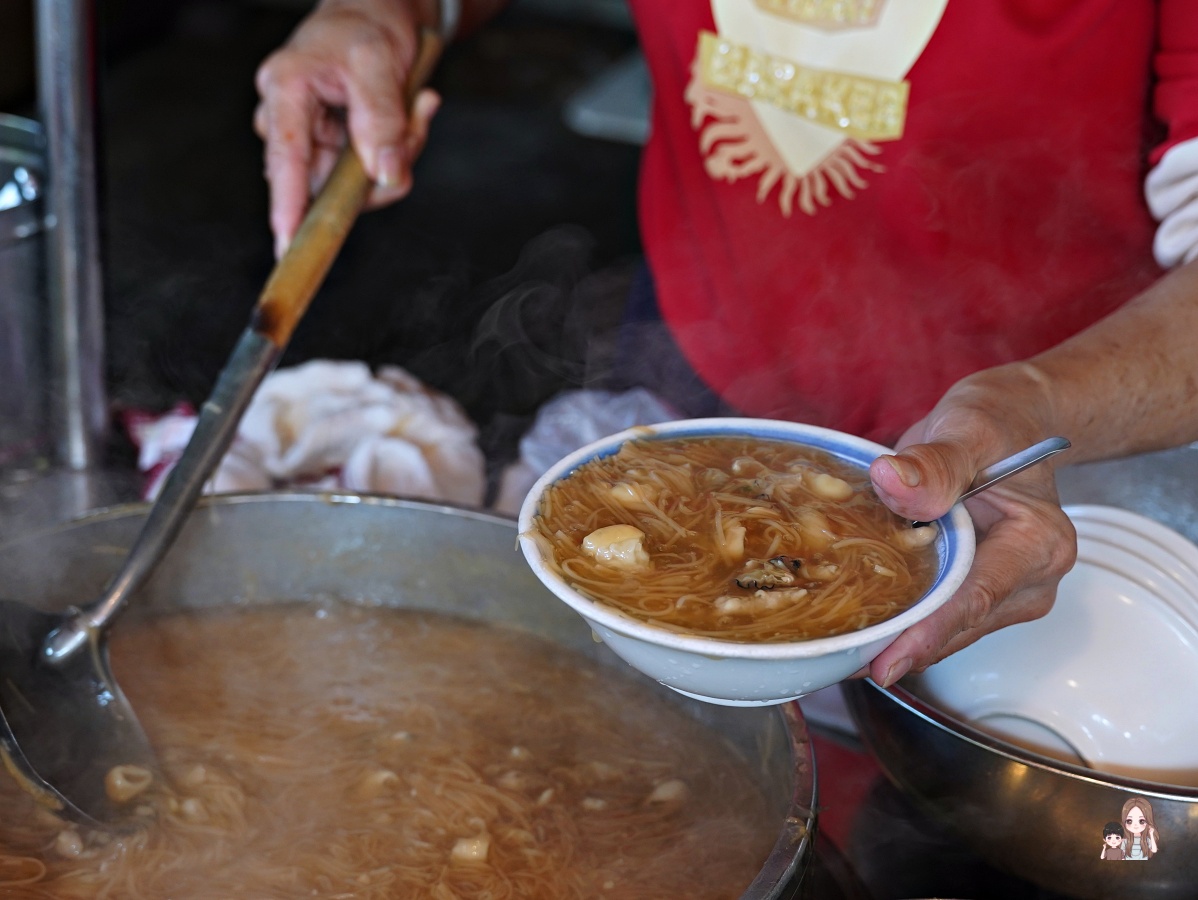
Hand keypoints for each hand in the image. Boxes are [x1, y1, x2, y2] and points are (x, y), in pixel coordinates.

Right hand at [254, 0, 441, 256]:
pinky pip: (366, 176)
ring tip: (417, 107)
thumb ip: (382, 119)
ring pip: (352, 184)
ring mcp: (310, 140)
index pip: (285, 157)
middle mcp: (288, 119)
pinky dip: (396, 155)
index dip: (287, 204)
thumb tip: (385, 174)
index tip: (288, 242)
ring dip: (395, 159)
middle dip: (379, 169)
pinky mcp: (331, 151)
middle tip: (417, 123)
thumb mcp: (379, 61)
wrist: (375, 13)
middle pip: (326, 181)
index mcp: (286, 89)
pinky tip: (411, 114)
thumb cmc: (368, 28)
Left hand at [865, 365, 1077, 685]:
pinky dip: (903, 624)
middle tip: (842, 664)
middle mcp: (1032, 579)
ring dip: (898, 642)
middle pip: (960, 626)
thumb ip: (934, 461)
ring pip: (948, 631)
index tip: (889, 659)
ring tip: (841, 653)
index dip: (929, 631)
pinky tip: (859, 630)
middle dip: (903, 648)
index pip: (976, 597)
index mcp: (1038, 543)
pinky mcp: (982, 595)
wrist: (1012, 426)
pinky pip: (940, 618)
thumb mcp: (967, 429)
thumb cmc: (998, 425)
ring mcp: (1008, 593)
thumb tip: (891, 480)